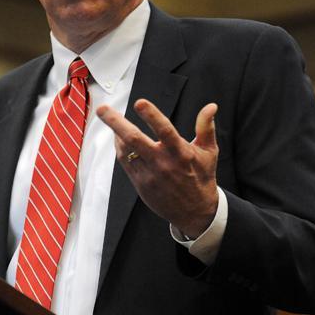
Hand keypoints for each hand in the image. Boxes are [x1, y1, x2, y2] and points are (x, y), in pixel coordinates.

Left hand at [96, 99, 218, 238]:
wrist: (194, 212)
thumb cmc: (201, 177)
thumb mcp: (209, 152)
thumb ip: (206, 127)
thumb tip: (211, 106)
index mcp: (181, 153)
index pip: (165, 131)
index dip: (152, 116)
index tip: (139, 103)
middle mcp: (163, 163)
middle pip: (135, 140)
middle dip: (116, 123)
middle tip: (102, 109)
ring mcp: (149, 174)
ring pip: (126, 150)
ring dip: (115, 132)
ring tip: (108, 116)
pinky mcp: (141, 183)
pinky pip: (125, 161)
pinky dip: (119, 146)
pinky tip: (118, 135)